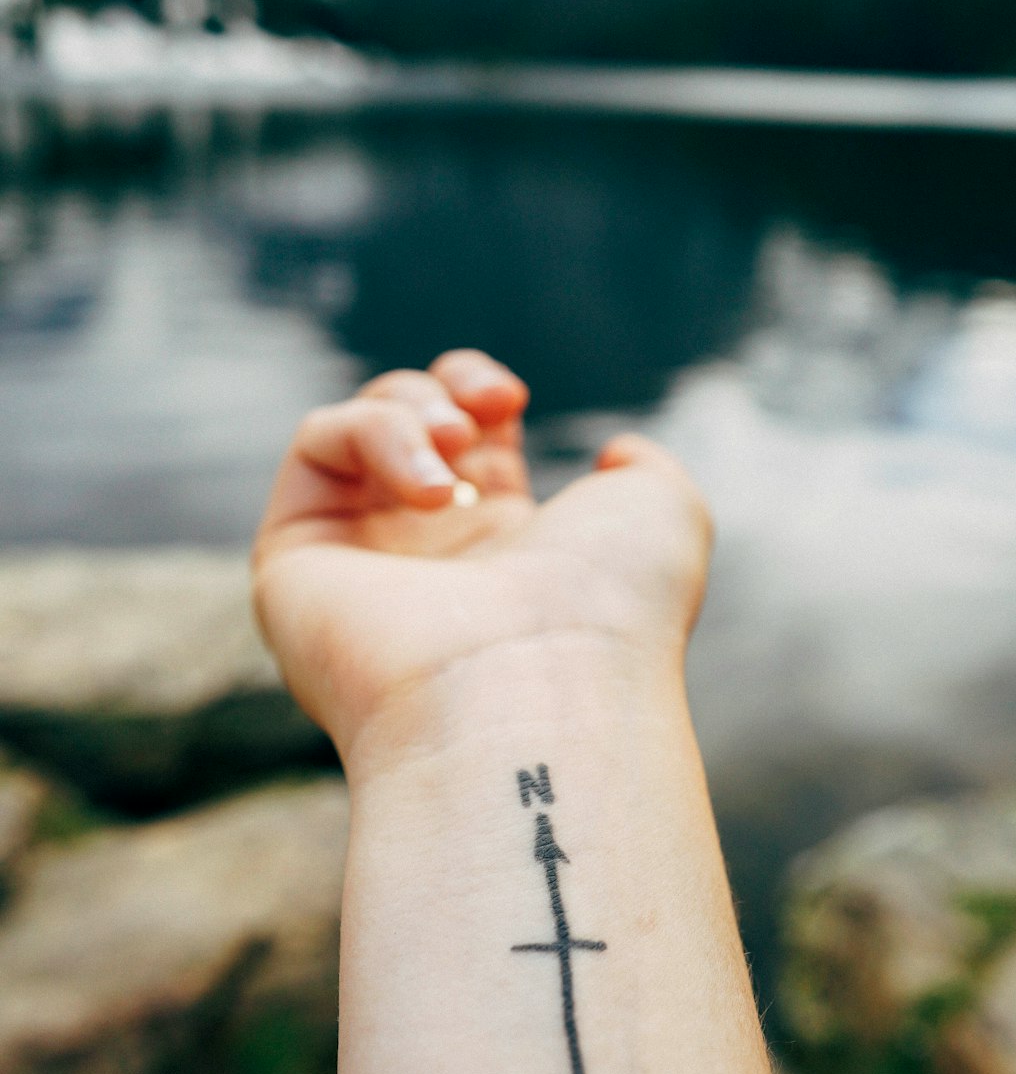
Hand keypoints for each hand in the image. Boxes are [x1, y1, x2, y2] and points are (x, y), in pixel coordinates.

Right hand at [252, 350, 711, 762]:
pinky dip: (372, 434)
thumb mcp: (662, 514)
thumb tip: (614, 453)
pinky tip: (427, 489)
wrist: (543, 685)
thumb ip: (644, 468)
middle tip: (484, 417)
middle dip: (441, 389)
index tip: (511, 401)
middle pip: (400, 426)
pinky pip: (316, 446)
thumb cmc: (612, 606)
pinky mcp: (295, 563)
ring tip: (457, 448)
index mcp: (506, 552)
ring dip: (408, 409)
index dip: (478, 391)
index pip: (466, 444)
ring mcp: (356, 564)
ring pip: (349, 429)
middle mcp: (425, 561)